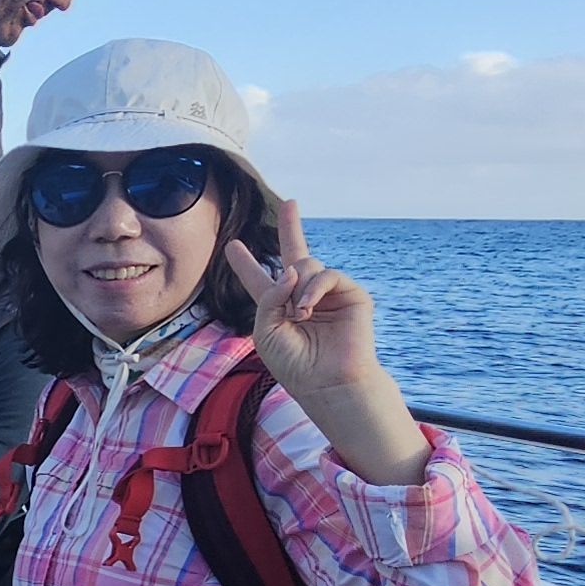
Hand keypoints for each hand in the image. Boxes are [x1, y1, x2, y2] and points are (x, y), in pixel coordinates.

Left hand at [224, 200, 380, 397]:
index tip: (232, 246)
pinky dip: (313, 288)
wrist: (327, 382)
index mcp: (279, 308)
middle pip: (294, 256)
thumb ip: (268, 296)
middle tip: (291, 203)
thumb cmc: (295, 364)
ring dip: (296, 288)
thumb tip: (290, 270)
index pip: (260, 281)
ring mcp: (328, 294)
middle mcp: (303, 297)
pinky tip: (307, 308)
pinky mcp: (351, 295)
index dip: (246, 264)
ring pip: (306, 265)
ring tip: (299, 315)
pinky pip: (327, 274)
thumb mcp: (265, 330)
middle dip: (291, 228)